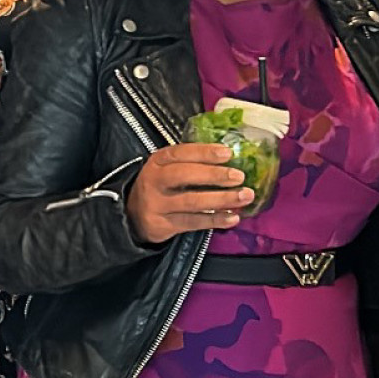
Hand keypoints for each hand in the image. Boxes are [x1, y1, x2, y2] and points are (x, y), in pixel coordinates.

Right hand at [125, 143, 250, 245]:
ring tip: (244, 196)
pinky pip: (193, 222)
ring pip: (191, 201)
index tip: (227, 153)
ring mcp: (157, 204)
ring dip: (221, 199)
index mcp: (158, 162)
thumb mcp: (167, 169)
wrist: (134, 215)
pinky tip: (233, 217)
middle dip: (214, 175)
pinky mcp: (162, 225)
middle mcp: (154, 181)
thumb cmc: (161, 187)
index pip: (180, 153)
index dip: (204, 152)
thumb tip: (230, 160)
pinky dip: (215, 220)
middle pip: (183, 176)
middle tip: (238, 177)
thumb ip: (191, 164)